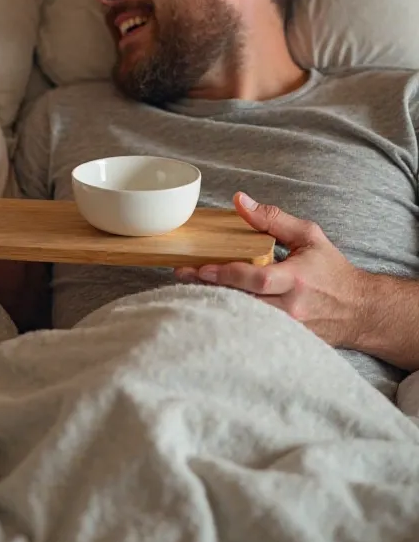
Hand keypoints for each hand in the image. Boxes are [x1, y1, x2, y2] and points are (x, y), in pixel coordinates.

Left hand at [175, 192, 367, 347]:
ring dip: (216, 305)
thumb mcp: (309, 236)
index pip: (257, 280)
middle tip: (182, 275)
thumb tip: (240, 200)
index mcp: (297, 279)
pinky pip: (252, 332)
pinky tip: (211, 308)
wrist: (359, 310)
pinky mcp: (286, 342)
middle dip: (210, 289)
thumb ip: (272, 219)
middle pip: (243, 303)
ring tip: (189, 288)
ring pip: (244, 320)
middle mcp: (292, 308)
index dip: (227, 274)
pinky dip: (231, 320)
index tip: (201, 267)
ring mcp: (289, 330)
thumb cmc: (332, 270)